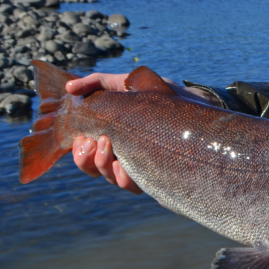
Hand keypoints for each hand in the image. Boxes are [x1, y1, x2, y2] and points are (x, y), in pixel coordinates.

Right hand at [67, 71, 216, 194]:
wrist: (198, 102)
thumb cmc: (163, 94)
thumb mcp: (129, 83)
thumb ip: (98, 83)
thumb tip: (70, 90)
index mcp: (114, 135)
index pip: (85, 152)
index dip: (79, 151)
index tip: (82, 138)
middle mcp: (125, 153)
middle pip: (94, 168)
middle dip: (88, 160)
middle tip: (97, 142)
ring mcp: (141, 165)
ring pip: (112, 178)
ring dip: (105, 166)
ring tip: (111, 145)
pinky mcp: (158, 175)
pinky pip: (134, 185)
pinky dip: (124, 178)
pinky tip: (126, 166)